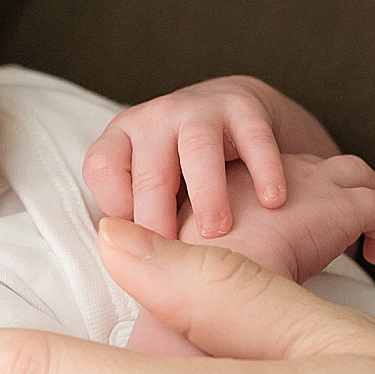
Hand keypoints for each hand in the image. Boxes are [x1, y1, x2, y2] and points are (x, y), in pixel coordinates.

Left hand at [86, 75, 304, 240]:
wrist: (229, 111)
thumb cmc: (180, 168)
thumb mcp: (147, 185)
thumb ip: (132, 217)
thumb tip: (123, 265)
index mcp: (121, 138)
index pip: (103, 170)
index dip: (117, 212)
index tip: (141, 248)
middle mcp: (155, 119)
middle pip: (150, 173)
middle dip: (158, 218)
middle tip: (174, 260)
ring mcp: (199, 110)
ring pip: (198, 150)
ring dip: (206, 194)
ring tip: (217, 231)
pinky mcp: (243, 108)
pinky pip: (254, 139)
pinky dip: (264, 170)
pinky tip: (272, 202)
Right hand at [191, 152, 374, 277]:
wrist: (215, 267)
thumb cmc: (198, 264)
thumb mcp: (195, 237)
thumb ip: (212, 235)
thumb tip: (216, 264)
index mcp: (243, 173)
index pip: (281, 171)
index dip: (297, 195)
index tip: (298, 222)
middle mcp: (281, 169)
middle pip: (322, 166)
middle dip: (335, 191)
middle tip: (340, 224)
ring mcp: (315, 183)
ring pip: (359, 175)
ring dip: (367, 202)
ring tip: (368, 236)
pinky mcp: (342, 206)